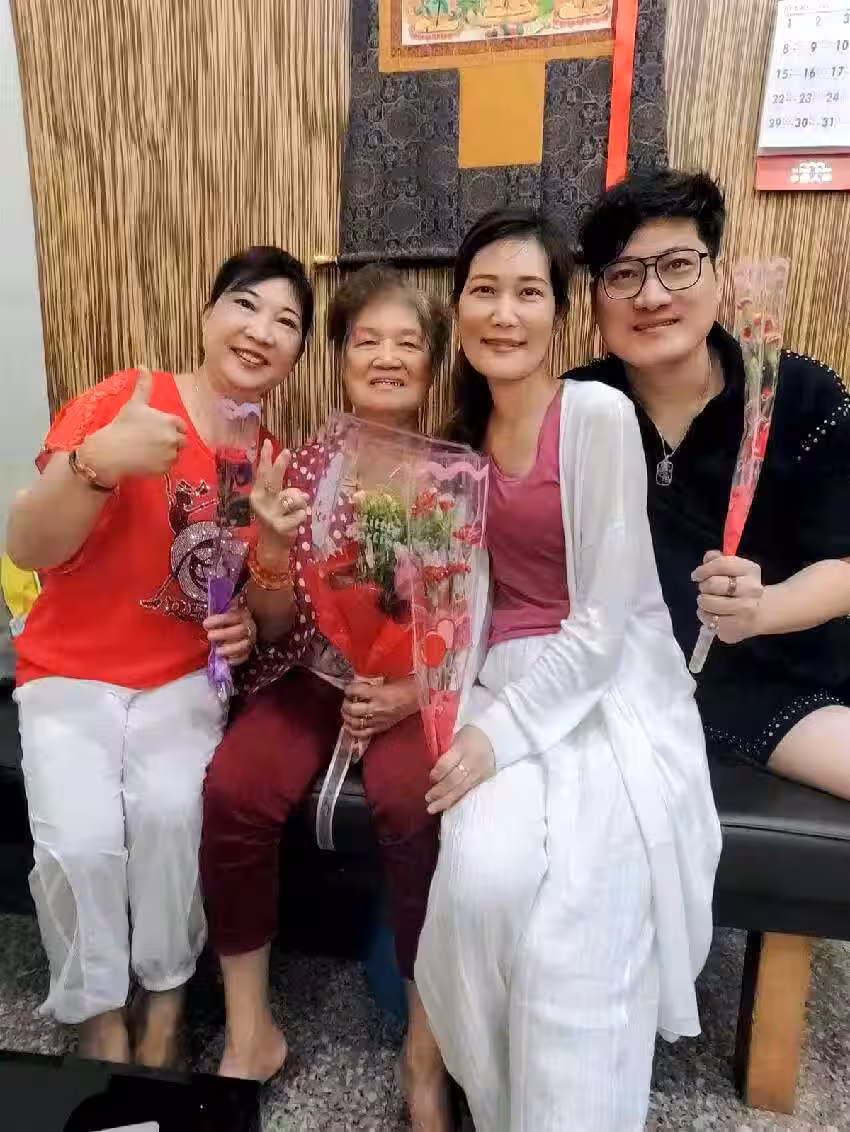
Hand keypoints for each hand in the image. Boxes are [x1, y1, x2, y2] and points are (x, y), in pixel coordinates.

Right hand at [80, 367, 187, 483]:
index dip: (172, 427)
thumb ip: (143, 385)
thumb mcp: (134, 403)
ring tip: (149, 451)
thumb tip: (143, 365)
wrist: (111, 451)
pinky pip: (168, 467)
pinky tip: (147, 460)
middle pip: (182, 441)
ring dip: (168, 453)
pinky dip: (161, 465)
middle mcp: (174, 438)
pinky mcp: (165, 469)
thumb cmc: (122, 425)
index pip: (181, 425)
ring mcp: (170, 455)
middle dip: (172, 440)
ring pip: (176, 454)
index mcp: (170, 421)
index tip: (159, 429)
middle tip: (153, 441)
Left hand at [203, 605, 256, 665]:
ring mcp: (249, 640)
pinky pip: (245, 656)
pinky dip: (236, 659)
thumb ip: (217, 616)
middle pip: (239, 631)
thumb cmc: (228, 622)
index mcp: (242, 615)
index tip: (206, 624)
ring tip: (217, 651)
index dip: (219, 620)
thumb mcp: (224, 614)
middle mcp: (248, 627)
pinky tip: (227, 659)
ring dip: (230, 649)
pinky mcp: (248, 651)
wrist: (242, 629)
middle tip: (210, 636)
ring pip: (244, 645)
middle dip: (223, 634)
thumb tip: (204, 616)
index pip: (233, 616)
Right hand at [250, 441, 309, 549]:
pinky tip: (294, 524)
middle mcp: (261, 502)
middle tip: (286, 452)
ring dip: (300, 503)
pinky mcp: (281, 526)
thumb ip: (287, 493)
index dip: (266, 457)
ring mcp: (270, 514)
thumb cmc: (276, 518)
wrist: (271, 545)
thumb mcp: (277, 503)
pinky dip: (302, 517)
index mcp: (258, 494)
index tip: (269, 443)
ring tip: (294, 512)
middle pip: (273, 480)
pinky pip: (301, 514)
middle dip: (279, 465)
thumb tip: (303, 495)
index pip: (262, 473)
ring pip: (294, 498)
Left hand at [341, 676, 417, 740]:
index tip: (349, 688)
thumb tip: (358, 682)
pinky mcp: (381, 728)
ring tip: (346, 712)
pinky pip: (363, 733)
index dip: (349, 689)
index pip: (355, 691)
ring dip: (346, 717)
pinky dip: (353, 731)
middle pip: (352, 709)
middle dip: (345, 704)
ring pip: (355, 723)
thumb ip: (373, 681)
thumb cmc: (407, 685)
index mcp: (379, 693)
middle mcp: (377, 708)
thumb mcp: (389, 678)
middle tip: (347, 700)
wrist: (420, 697)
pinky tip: (349, 726)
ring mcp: (379, 720)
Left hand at [425, 725, 494, 814]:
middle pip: (454, 779)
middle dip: (440, 791)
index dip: (437, 773)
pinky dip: (455, 800)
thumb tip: (433, 769)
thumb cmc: (470, 736)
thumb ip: (446, 751)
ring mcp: (480, 773)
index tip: (430, 778)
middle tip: (427, 798)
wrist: (496, 739)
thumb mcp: (457, 736)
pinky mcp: (484, 781)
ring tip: (432, 808)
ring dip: (445, 800)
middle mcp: (473, 761)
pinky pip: (467, 792)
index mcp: (464, 745)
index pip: (448, 763)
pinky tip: (446, 806)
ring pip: (461, 789)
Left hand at [692, 551, 764, 643]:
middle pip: (712, 584)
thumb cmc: (741, 588)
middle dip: (703, 586)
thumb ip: (718, 560)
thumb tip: (708, 558)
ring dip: (703, 601)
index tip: (697, 575)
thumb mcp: (734, 568)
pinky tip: (713, 614)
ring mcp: (746, 610)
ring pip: (707, 602)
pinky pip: (708, 619)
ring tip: (709, 602)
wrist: (761, 612)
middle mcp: (751, 589)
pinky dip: (705, 616)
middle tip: (706, 590)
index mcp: (750, 570)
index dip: (704, 569)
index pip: (722, 564)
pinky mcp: (737, 628)